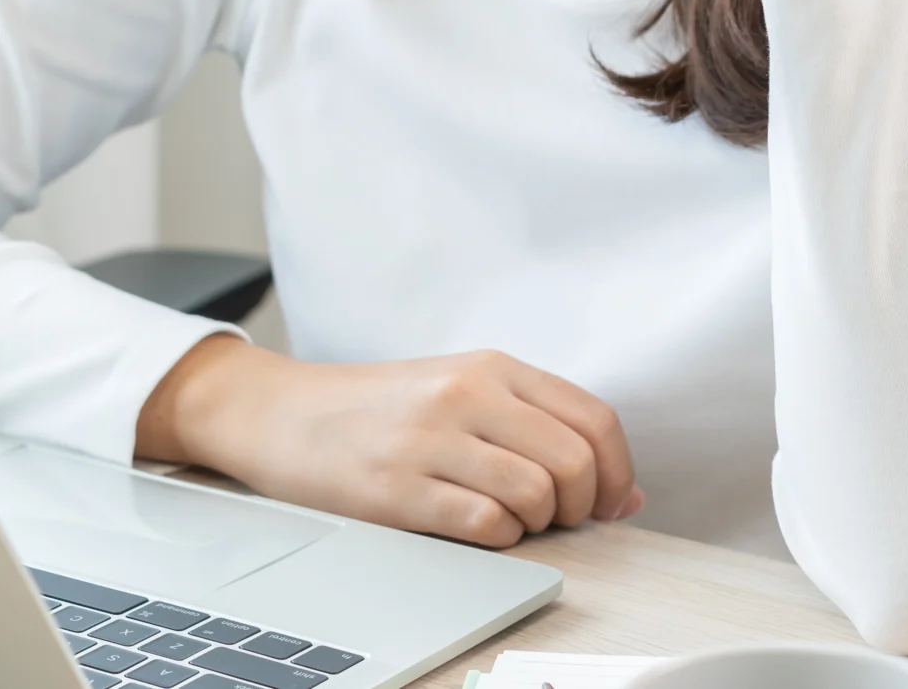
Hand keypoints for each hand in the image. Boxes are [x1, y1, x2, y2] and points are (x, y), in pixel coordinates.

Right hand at [137, 336, 644, 546]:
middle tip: (554, 518)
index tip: (608, 503)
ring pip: (536, 494)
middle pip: (574, 462)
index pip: (595, 420)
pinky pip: (484, 523)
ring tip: (508, 519)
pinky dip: (498, 538)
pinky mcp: (396, 487)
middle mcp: (466, 393)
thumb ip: (540, 430)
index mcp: (492, 367)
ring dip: (536, 523)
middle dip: (579, 506)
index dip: (616, 474)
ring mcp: (429, 439)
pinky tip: (476, 527)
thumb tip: (624, 496)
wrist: (283, 413)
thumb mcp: (462, 391)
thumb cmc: (381, 409)